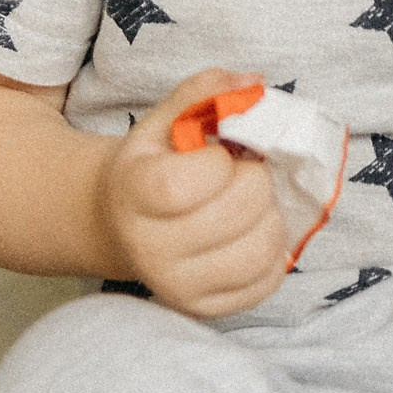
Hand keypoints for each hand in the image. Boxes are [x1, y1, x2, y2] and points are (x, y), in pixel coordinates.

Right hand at [98, 69, 288, 318]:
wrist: (120, 224)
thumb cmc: (149, 166)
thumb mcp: (161, 122)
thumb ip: (203, 93)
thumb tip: (253, 82)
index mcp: (132, 195)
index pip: (184, 184)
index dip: (218, 161)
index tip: (217, 153)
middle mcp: (150, 250)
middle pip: (235, 214)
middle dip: (253, 181)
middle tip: (240, 174)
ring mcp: (178, 287)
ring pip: (259, 250)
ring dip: (269, 215)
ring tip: (248, 202)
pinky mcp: (206, 310)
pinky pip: (267, 282)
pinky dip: (272, 250)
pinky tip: (251, 231)